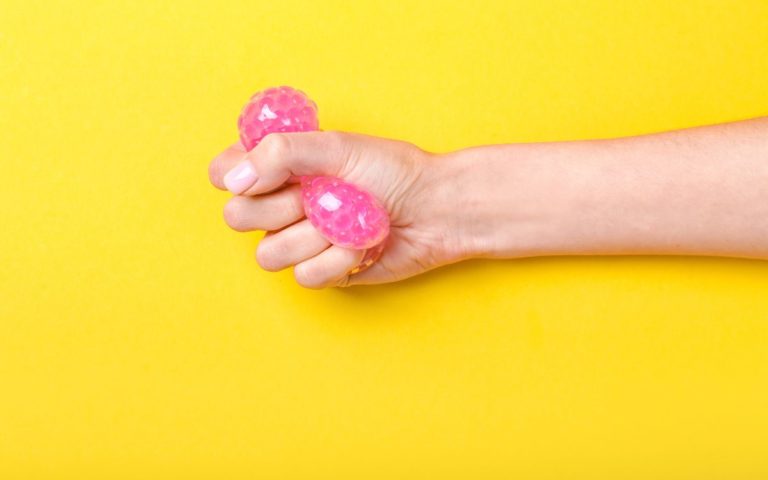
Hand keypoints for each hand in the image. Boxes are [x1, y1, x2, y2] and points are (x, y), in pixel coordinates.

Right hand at [208, 131, 470, 287]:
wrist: (435, 210)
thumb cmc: (392, 171)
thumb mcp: (336, 147)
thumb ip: (280, 153)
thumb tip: (233, 180)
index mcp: (281, 167)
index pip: (225, 172)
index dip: (235, 175)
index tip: (264, 172)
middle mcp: (284, 204)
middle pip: (237, 218)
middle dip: (279, 208)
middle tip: (316, 195)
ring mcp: (301, 239)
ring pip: (269, 254)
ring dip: (312, 237)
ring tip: (345, 222)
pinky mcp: (323, 270)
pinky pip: (304, 276)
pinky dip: (336, 260)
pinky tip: (360, 246)